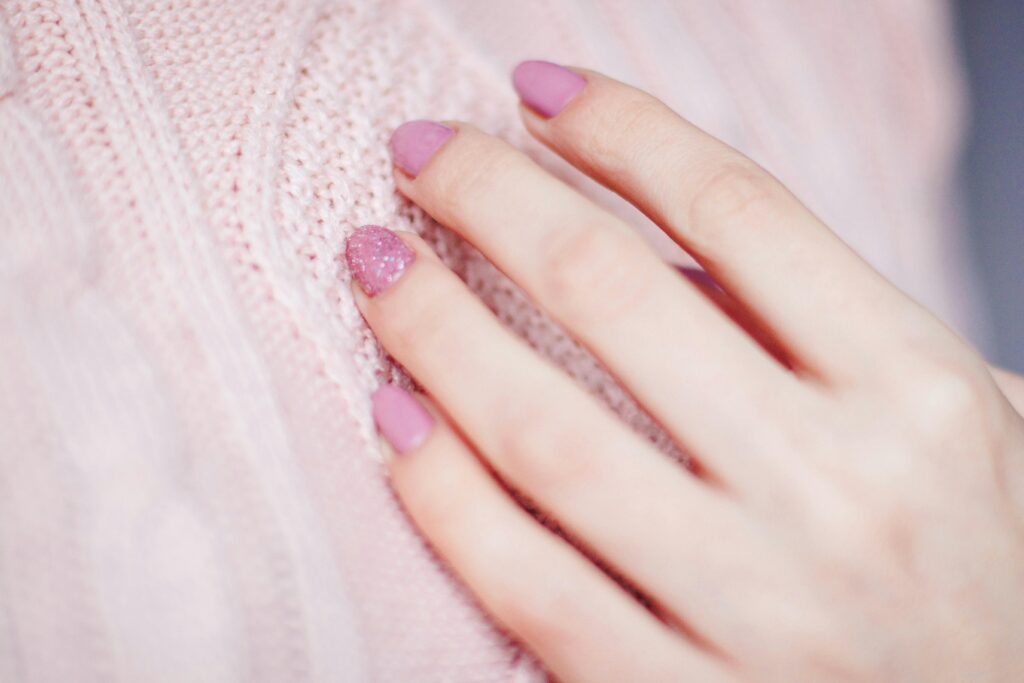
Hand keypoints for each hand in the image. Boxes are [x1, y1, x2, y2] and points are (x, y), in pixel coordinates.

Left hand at [345, 61, 1023, 681]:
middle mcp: (842, 491)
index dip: (620, 127)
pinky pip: (527, 585)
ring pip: (544, 434)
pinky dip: (440, 495)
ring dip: (432, 327)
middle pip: (613, 292)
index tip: (535, 89)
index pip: (739, 209)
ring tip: (375, 263)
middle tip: (415, 153)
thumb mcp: (958, 425)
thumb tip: (664, 251)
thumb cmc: (985, 567)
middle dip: (490, 198)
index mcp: (923, 395)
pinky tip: (394, 419)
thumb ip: (824, 332)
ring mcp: (760, 608)